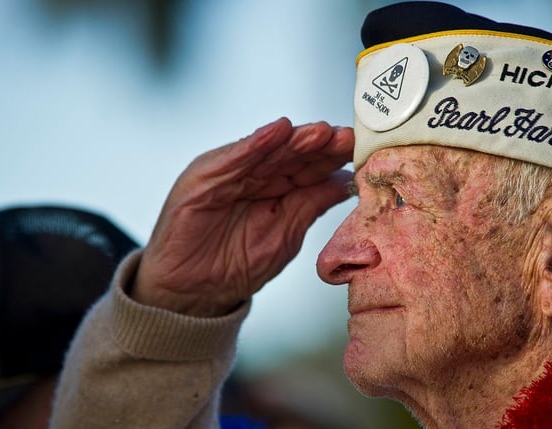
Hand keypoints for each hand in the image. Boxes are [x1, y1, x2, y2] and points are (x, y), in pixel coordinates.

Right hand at [131, 118, 353, 316]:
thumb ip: (311, 205)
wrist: (192, 291)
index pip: (309, 167)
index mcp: (276, 189)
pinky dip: (255, 145)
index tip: (359, 148)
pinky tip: (278, 132)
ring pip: (267, 152)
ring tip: (321, 132)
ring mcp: (229, 175)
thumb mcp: (285, 234)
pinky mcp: (203, 180)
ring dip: (295, 140)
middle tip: (346, 136)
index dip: (333, 157)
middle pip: (292, 154)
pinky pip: (233, 159)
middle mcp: (254, 176)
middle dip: (319, 145)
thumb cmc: (237, 265)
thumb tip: (346, 183)